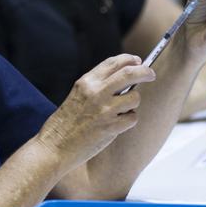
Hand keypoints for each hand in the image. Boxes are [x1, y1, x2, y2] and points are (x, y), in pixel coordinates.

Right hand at [36, 54, 155, 167]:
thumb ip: (97, 86)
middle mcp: (96, 92)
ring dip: (133, 103)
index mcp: (86, 82)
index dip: (129, 60)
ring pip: (135, 98)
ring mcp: (104, 110)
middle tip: (151, 74)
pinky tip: (118, 126)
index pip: (113, 62)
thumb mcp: (77, 96)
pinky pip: (132, 118)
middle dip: (145, 72)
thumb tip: (123, 79)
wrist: (54, 147)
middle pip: (130, 73)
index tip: (137, 61)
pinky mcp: (111, 128)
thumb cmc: (65, 123)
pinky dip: (129, 121)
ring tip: (123, 111)